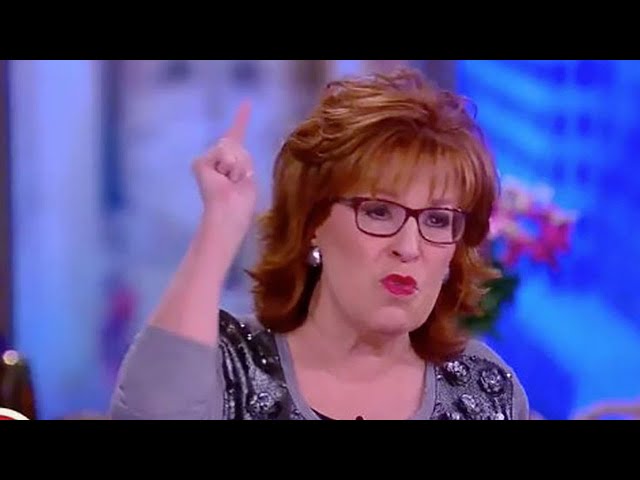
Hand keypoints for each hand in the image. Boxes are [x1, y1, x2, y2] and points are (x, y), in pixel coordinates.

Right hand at [192, 101, 256, 241]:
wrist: (229, 212)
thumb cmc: (242, 203)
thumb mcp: (247, 176)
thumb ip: (240, 157)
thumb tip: (227, 143)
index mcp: (233, 162)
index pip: (238, 135)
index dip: (242, 119)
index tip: (247, 103)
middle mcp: (218, 158)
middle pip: (238, 145)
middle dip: (243, 162)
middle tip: (237, 182)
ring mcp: (207, 161)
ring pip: (231, 148)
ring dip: (237, 166)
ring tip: (231, 181)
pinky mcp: (200, 163)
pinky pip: (221, 153)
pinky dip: (227, 165)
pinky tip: (222, 178)